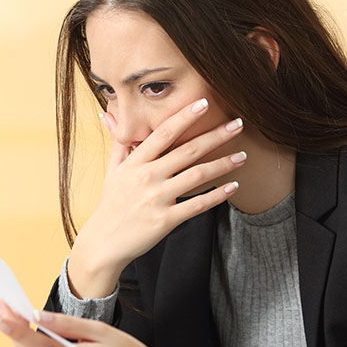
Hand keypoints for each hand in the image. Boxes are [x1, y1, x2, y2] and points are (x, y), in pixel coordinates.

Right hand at [68, 98, 243, 297]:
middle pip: (187, 150)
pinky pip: (197, 205)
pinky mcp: (165, 220)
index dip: (185, 116)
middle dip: (216, 136)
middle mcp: (147, 177)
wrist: (103, 243)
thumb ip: (118, 143)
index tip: (204, 103)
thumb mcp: (111, 172)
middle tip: (238, 124)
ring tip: (242, 156)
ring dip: (223, 164)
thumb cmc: (110, 206)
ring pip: (197, 176)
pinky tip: (233, 187)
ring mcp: (157, 199)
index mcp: (135, 163)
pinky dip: (217, 196)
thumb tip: (107, 113)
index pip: (163, 133)